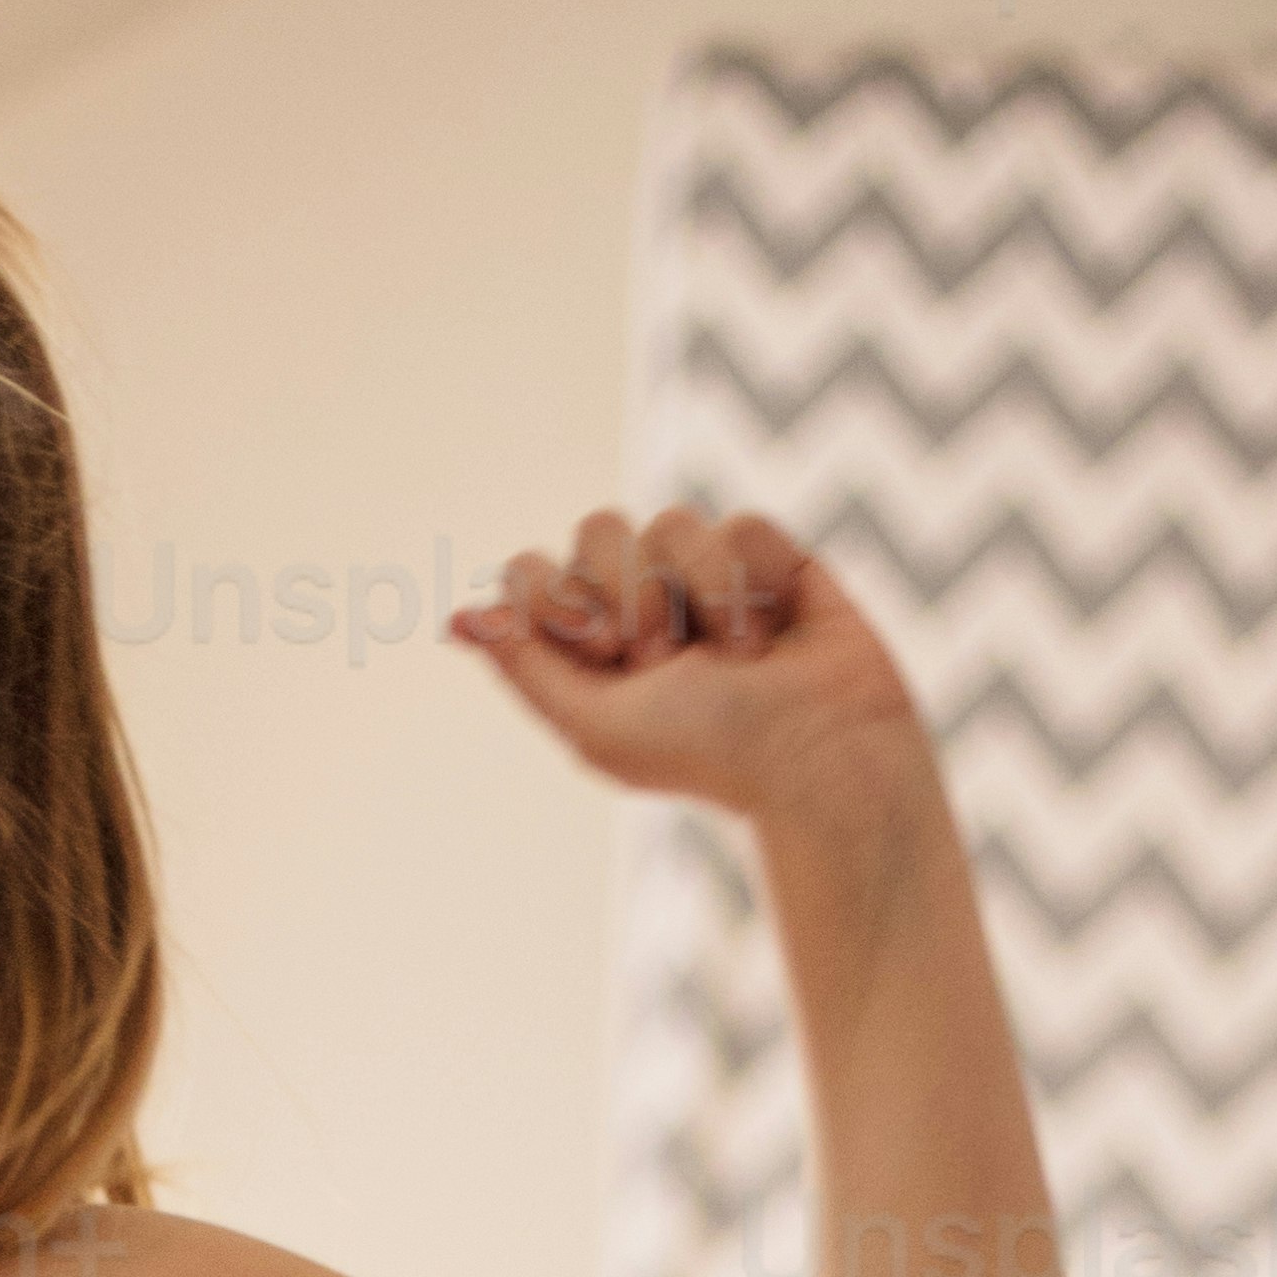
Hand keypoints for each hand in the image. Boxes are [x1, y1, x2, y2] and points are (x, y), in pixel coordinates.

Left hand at [448, 493, 930, 823]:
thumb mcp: (592, 723)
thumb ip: (523, 664)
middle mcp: (643, 607)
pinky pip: (740, 523)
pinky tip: (777, 629)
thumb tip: (455, 618)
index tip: (601, 650)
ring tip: (735, 658)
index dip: (558, 596)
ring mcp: (708, 581)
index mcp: (589, 651)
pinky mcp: (773, 561)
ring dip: (700, 593)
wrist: (821, 755)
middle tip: (668, 659)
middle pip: (597, 528)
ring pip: (671, 521)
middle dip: (629, 590)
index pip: (533, 573)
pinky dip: (756, 580)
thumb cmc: (708, 754)